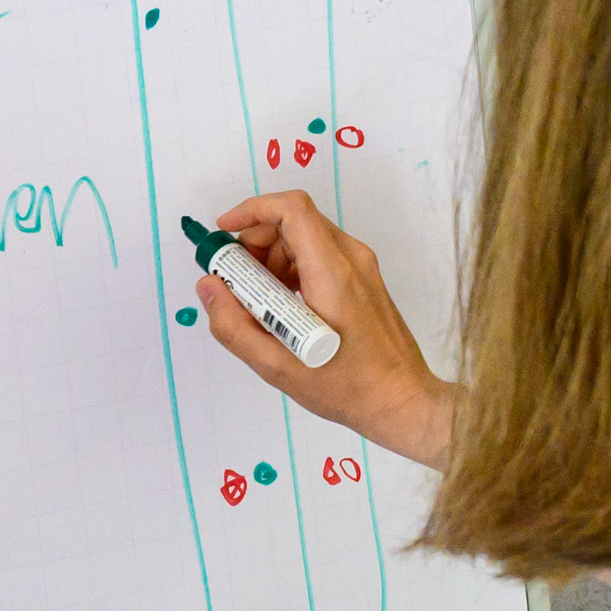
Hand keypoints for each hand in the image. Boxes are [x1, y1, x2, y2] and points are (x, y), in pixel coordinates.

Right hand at [194, 190, 455, 466]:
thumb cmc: (347, 388)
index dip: (251, 210)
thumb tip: (208, 287)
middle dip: (255, 241)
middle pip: (294, 220)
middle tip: (234, 280)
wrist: (402, 400)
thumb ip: (234, 326)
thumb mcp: (277, 367)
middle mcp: (352, 258)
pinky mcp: (363, 278)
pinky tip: (282, 304)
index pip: (291, 210)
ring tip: (257, 300)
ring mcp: (362, 266)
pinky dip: (291, 266)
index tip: (223, 233)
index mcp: (332, 273)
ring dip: (272, 256)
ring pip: (306, 236)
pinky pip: (320, 254)